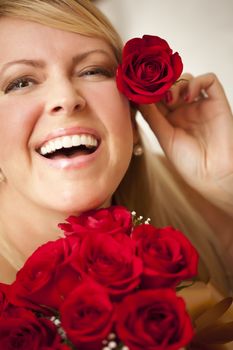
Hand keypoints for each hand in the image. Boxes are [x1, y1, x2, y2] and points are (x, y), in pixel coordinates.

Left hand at [139, 73, 232, 215]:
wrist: (212, 174)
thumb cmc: (188, 163)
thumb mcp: (164, 137)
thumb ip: (152, 116)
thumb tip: (138, 97)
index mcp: (169, 120)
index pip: (156, 97)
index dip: (148, 91)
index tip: (138, 87)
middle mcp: (184, 110)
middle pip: (170, 85)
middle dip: (161, 85)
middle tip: (154, 89)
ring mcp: (200, 105)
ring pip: (186, 80)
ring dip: (176, 83)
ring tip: (171, 99)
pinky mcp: (216, 102)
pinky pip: (209, 80)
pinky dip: (197, 82)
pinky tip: (188, 95)